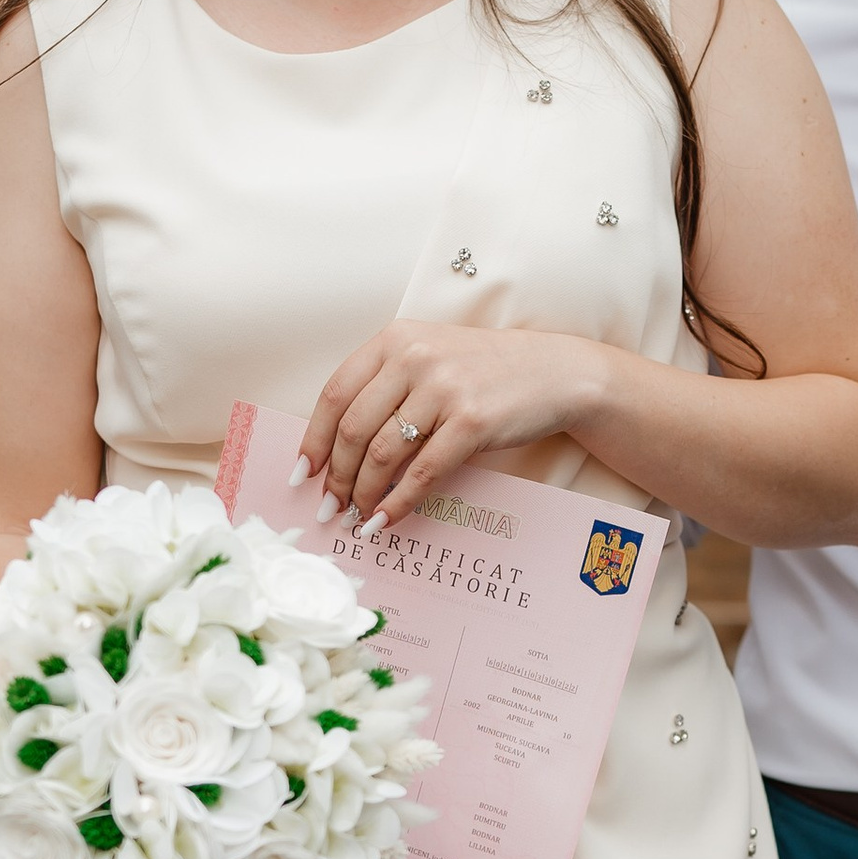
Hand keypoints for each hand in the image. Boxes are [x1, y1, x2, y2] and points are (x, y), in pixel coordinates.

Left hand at [301, 322, 613, 530]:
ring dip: (363, 494)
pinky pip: (421, 472)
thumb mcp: (430, 358)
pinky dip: (398, 503)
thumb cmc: (486, 372)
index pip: (335, 394)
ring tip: (358, 516)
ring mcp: (443, 388)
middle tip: (331, 506)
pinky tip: (386, 520)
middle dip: (336, 476)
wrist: (553, 373)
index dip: (314, 439)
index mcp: (395, 339)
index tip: (304, 473)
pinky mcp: (471, 421)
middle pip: (353, 429)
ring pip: (381, 454)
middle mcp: (414, 358)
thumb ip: (386, 387)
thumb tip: (339, 449)